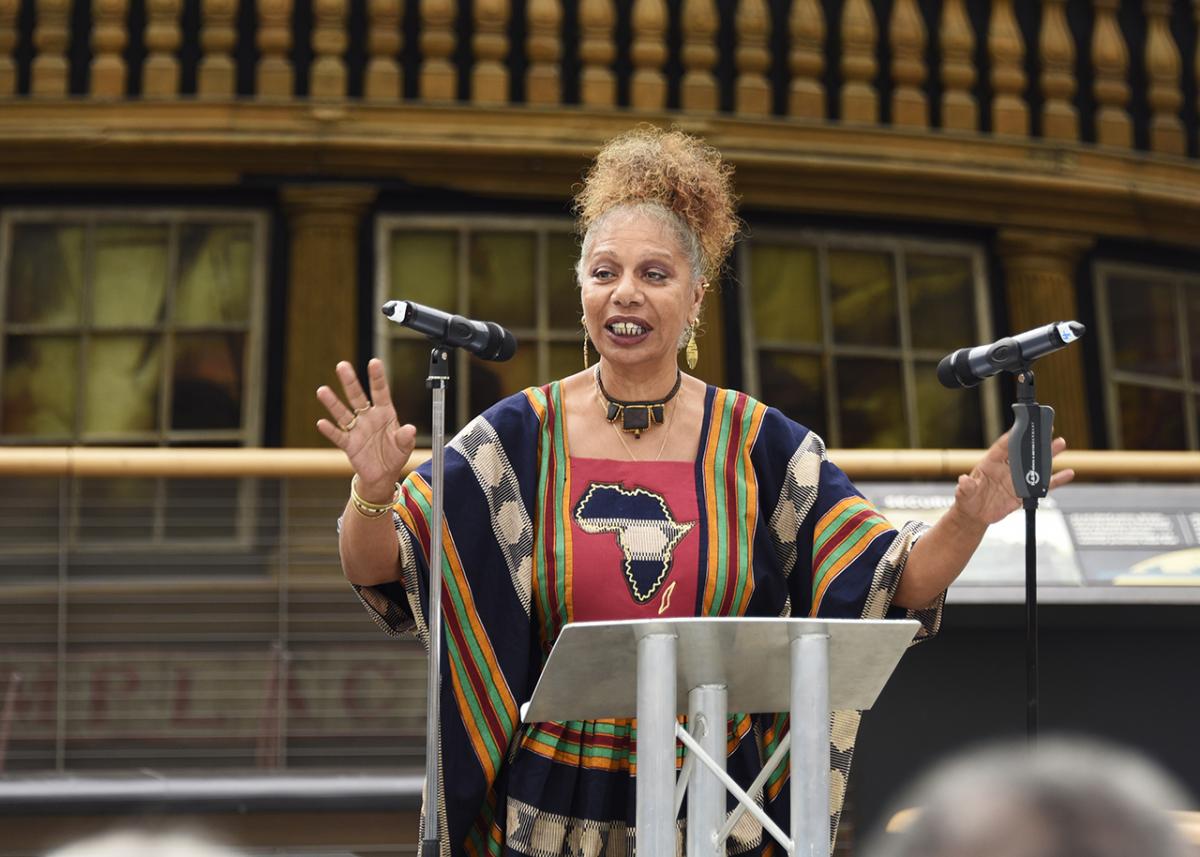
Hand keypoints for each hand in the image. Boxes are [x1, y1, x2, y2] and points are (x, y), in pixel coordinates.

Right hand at [316, 359, 416, 502]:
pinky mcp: (349, 445)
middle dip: (350, 382)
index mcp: (384, 413)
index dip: (377, 378)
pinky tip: (322, 422)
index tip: (374, 362)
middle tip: (342, 365)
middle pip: (357, 397)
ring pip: (343, 414)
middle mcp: (368, 418)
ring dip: (333, 403)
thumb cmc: (395, 454)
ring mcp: (357, 430)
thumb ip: (406, 437)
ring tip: (322, 390)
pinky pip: (338, 436)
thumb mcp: (404, 446)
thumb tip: (410, 429)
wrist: (383, 475)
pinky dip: (330, 430)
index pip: (380, 392)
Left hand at [954, 432, 1074, 526]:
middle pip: (1022, 451)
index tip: (1022, 425)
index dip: (1012, 435)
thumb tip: (964, 480)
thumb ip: (966, 487)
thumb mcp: (964, 494)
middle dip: (1034, 440)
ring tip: (1060, 443)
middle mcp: (1006, 469)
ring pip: (1035, 464)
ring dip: (1048, 455)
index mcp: (990, 464)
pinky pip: (1043, 485)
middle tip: (1047, 428)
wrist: (976, 515)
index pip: (1002, 446)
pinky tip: (1068, 473)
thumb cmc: (968, 500)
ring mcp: (1017, 480)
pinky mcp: (1025, 492)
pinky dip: (1056, 480)